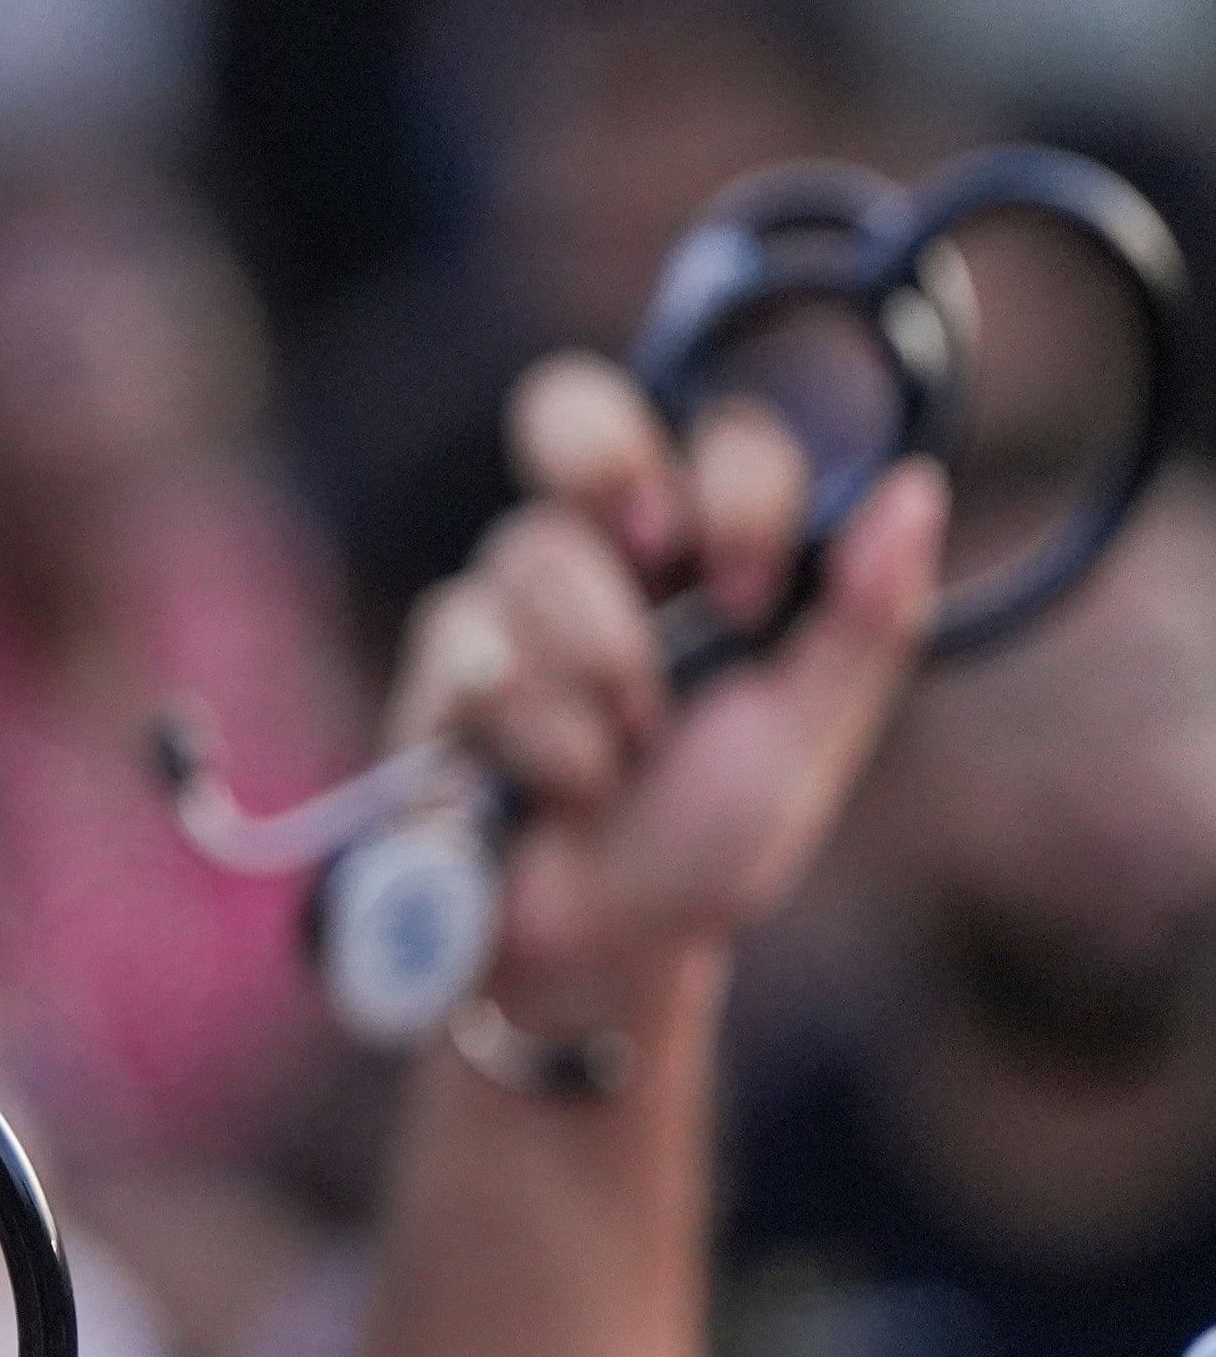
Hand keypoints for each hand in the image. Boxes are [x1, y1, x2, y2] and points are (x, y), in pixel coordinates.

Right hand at [398, 352, 945, 1021]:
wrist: (590, 949)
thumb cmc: (703, 846)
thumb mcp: (805, 736)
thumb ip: (864, 616)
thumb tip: (916, 485)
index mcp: (714, 555)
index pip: (723, 437)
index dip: (737, 500)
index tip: (753, 605)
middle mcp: (606, 554)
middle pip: (568, 407)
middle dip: (604, 466)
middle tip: (648, 558)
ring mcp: (512, 600)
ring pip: (531, 554)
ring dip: (591, 677)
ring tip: (613, 764)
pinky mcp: (441, 662)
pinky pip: (468, 644)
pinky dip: (526, 734)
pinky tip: (545, 788)